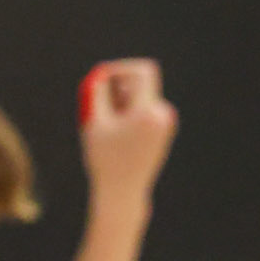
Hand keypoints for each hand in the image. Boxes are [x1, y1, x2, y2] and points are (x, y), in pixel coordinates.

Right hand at [80, 59, 177, 203]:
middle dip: (117, 87)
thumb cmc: (104, 158)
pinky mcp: (163, 131)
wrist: (123, 191)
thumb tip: (103, 72)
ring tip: (110, 124)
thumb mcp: (93, 121)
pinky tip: (119, 131)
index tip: (102, 79)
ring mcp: (166, 124)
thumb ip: (96, 91)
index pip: (142, 71)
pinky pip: (144, 107)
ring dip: (121, 100)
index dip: (121, 68)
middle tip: (101, 106)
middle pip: (140, 82)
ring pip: (141, 95)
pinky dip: (129, 111)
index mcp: (148, 113)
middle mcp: (163, 116)